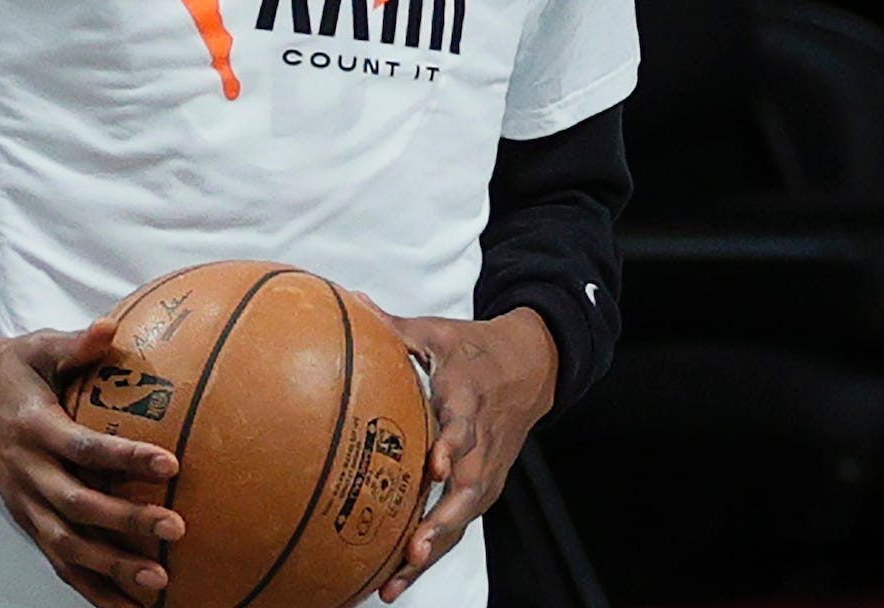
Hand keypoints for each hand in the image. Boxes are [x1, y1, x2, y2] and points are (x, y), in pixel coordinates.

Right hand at [0, 313, 185, 607]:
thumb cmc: (14, 367)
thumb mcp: (39, 347)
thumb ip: (76, 344)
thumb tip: (111, 326)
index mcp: (35, 428)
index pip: (83, 447)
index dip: (125, 456)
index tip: (171, 463)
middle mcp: (27, 472)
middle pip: (77, 506)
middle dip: (126, 521)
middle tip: (175, 529)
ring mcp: (24, 503)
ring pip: (66, 545)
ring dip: (111, 568)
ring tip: (158, 582)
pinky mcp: (25, 520)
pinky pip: (57, 561)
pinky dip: (89, 588)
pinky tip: (126, 606)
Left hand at [360, 300, 558, 603]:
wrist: (531, 367)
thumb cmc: (474, 350)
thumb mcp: (438, 331)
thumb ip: (394, 327)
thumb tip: (351, 302)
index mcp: (469, 398)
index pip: (464, 425)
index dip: (451, 444)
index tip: (435, 465)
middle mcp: (482, 442)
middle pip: (467, 488)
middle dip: (441, 521)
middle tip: (413, 550)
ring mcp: (487, 469)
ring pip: (463, 515)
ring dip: (432, 548)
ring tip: (397, 581)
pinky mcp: (485, 486)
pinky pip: (458, 523)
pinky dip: (433, 551)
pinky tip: (398, 580)